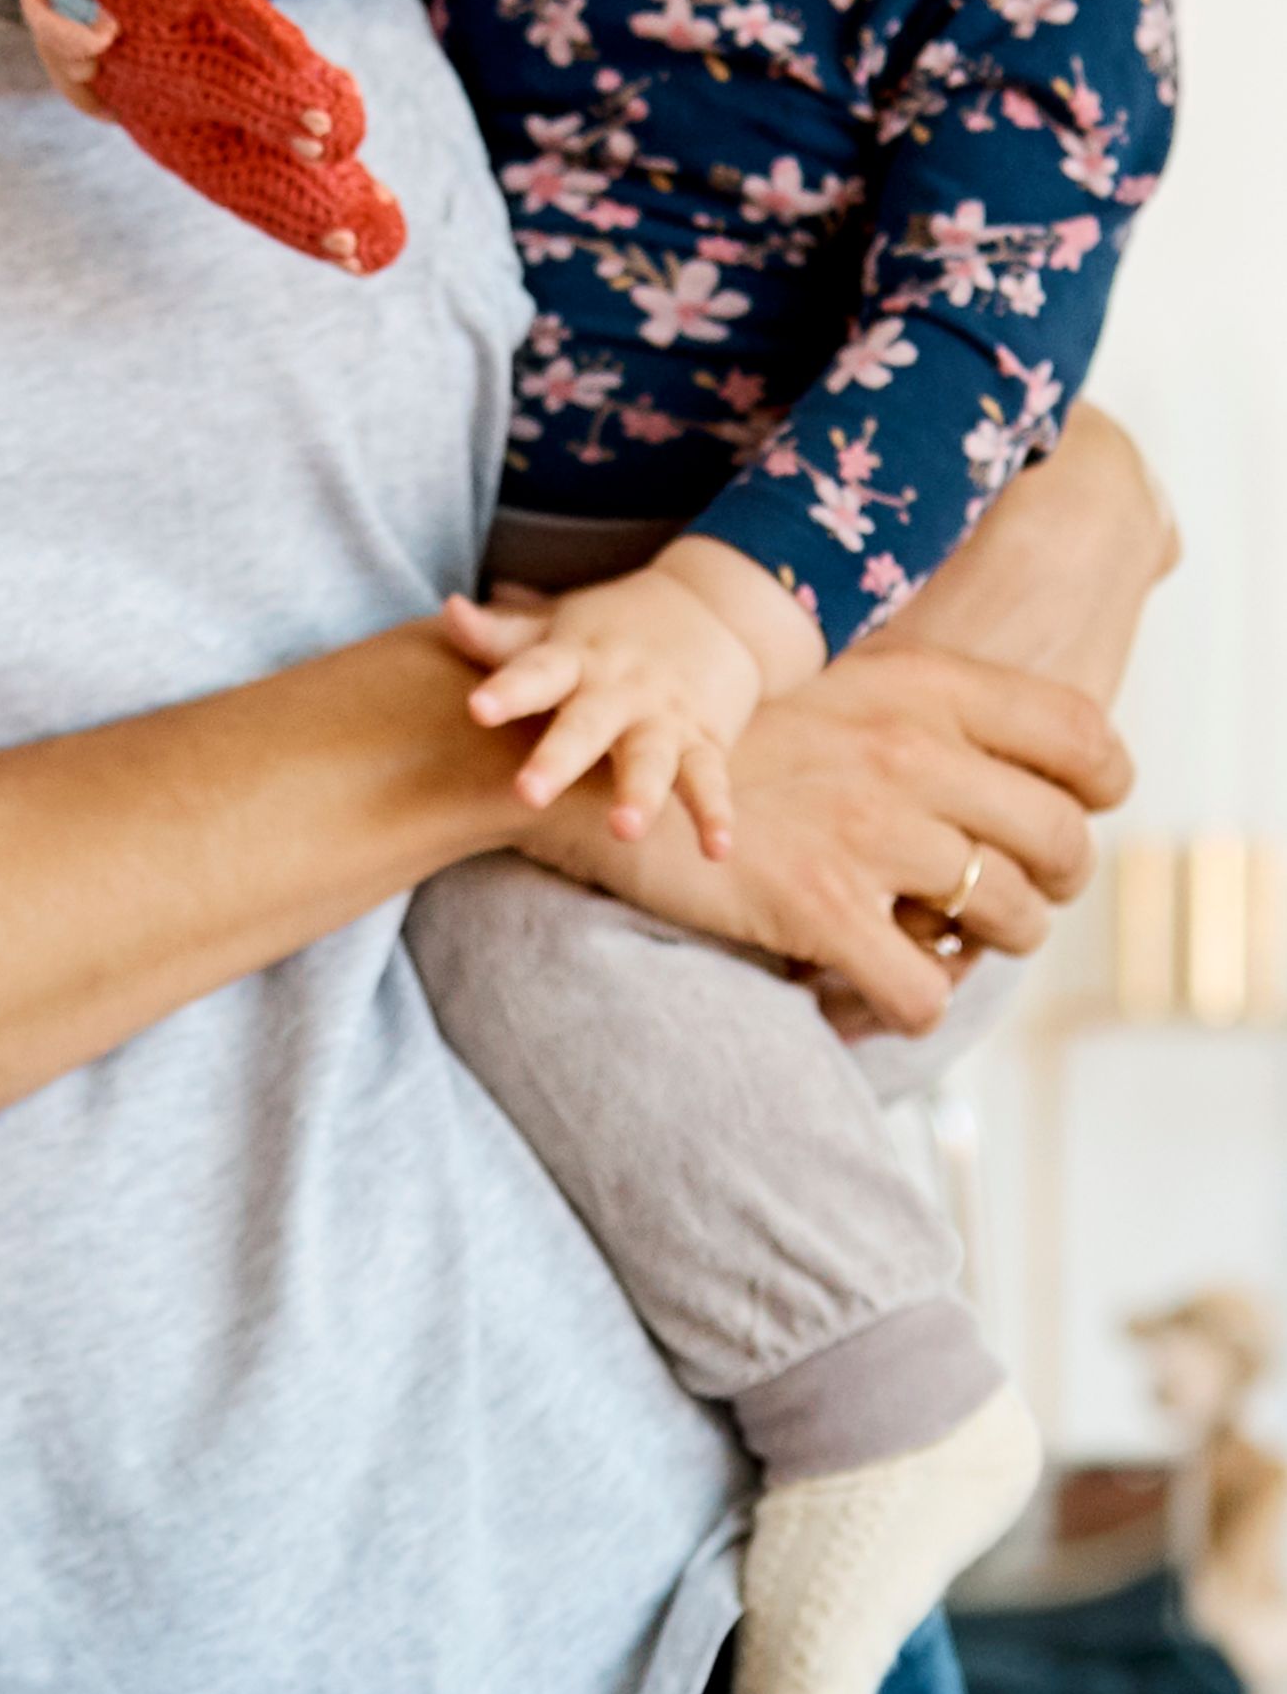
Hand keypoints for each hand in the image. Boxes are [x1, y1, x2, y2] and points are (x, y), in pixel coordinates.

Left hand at [443, 563, 764, 856]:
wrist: (717, 606)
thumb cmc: (615, 629)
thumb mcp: (560, 627)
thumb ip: (502, 636)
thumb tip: (447, 611)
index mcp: (576, 660)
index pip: (536, 673)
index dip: (507, 691)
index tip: (478, 708)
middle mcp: (619, 690)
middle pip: (587, 726)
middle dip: (559, 759)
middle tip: (528, 794)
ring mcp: (665, 717)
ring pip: (650, 759)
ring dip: (639, 794)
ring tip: (624, 830)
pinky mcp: (705, 741)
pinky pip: (709, 782)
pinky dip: (715, 816)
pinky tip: (715, 852)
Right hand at [522, 640, 1128, 1032]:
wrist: (593, 761)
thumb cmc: (721, 733)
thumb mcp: (836, 685)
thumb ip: (926, 715)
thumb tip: (1004, 773)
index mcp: (924, 685)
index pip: (1082, 737)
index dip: (1100, 791)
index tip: (1072, 817)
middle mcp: (913, 752)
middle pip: (1063, 843)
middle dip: (1047, 888)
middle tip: (997, 901)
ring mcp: (870, 830)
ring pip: (1012, 921)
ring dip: (982, 947)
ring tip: (927, 941)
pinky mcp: (821, 909)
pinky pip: (927, 994)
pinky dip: (908, 1008)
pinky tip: (865, 990)